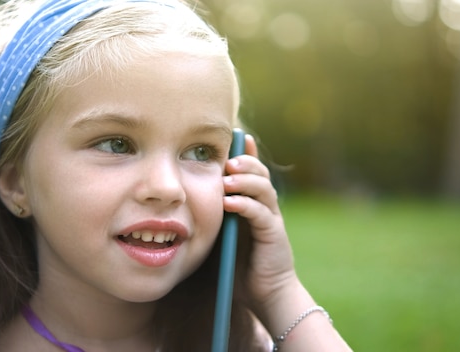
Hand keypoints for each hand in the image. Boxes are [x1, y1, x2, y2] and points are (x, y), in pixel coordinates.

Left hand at [222, 134, 295, 305]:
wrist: (266, 294)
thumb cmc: (239, 267)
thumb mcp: (221, 237)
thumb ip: (213, 218)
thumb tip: (185, 203)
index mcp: (252, 205)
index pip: (251, 173)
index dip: (245, 154)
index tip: (237, 138)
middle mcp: (265, 207)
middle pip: (260, 174)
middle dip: (245, 162)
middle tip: (226, 159)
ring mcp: (271, 220)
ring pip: (263, 189)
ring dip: (245, 180)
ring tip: (228, 176)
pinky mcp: (274, 235)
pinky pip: (261, 214)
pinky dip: (245, 205)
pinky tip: (230, 202)